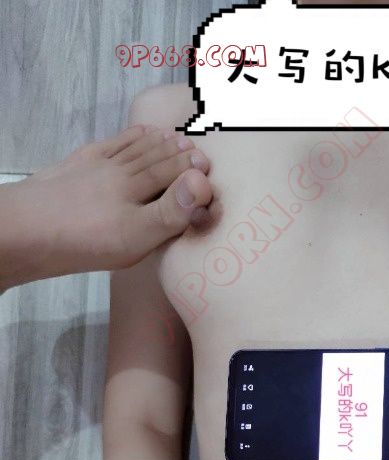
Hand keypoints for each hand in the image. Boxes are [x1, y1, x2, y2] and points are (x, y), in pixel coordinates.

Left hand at [0, 125, 213, 290]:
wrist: (27, 230)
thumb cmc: (86, 240)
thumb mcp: (138, 235)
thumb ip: (172, 211)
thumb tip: (201, 183)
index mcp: (138, 187)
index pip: (173, 173)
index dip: (192, 170)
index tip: (208, 166)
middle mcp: (120, 170)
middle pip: (155, 157)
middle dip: (178, 153)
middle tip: (196, 149)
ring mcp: (96, 166)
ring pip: (133, 148)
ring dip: (156, 142)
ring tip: (172, 137)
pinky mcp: (76, 166)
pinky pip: (109, 146)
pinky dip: (127, 138)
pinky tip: (134, 135)